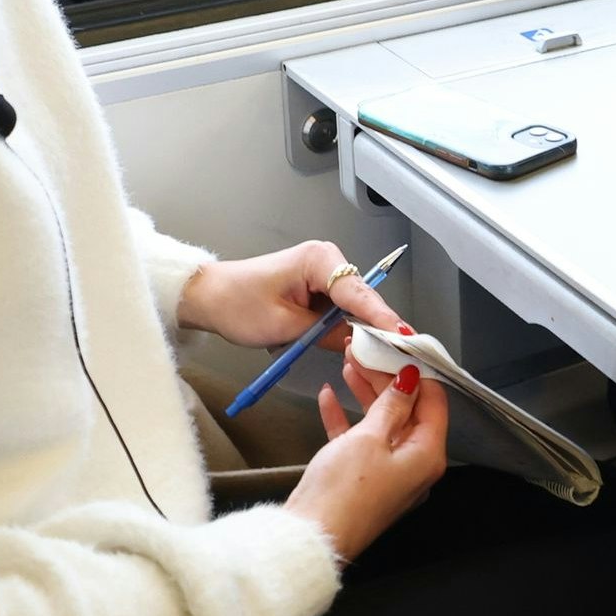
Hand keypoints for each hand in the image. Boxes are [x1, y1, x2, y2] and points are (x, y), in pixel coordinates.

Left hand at [177, 240, 394, 351]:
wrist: (209, 296)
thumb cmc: (237, 304)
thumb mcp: (284, 327)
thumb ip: (325, 334)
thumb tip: (358, 344)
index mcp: (319, 260)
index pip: (360, 293)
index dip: (383, 318)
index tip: (405, 337)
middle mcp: (326, 260)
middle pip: (363, 299)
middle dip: (376, 326)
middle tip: (395, 356)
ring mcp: (323, 272)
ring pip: (353, 306)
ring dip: (359, 328)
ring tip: (376, 355)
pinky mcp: (317, 286)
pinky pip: (340, 308)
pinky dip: (345, 326)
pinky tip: (353, 344)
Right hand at [288, 362, 447, 561]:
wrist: (312, 537)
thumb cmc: (345, 491)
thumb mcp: (370, 437)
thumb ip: (392, 405)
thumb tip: (410, 380)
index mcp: (427, 456)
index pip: (434, 403)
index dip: (420, 372)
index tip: (403, 347)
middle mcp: (413, 465)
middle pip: (407, 411)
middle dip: (387, 378)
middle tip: (369, 350)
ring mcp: (387, 473)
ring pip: (381, 423)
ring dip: (365, 393)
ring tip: (349, 362)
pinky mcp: (361, 479)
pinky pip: (359, 441)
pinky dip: (346, 418)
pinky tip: (329, 396)